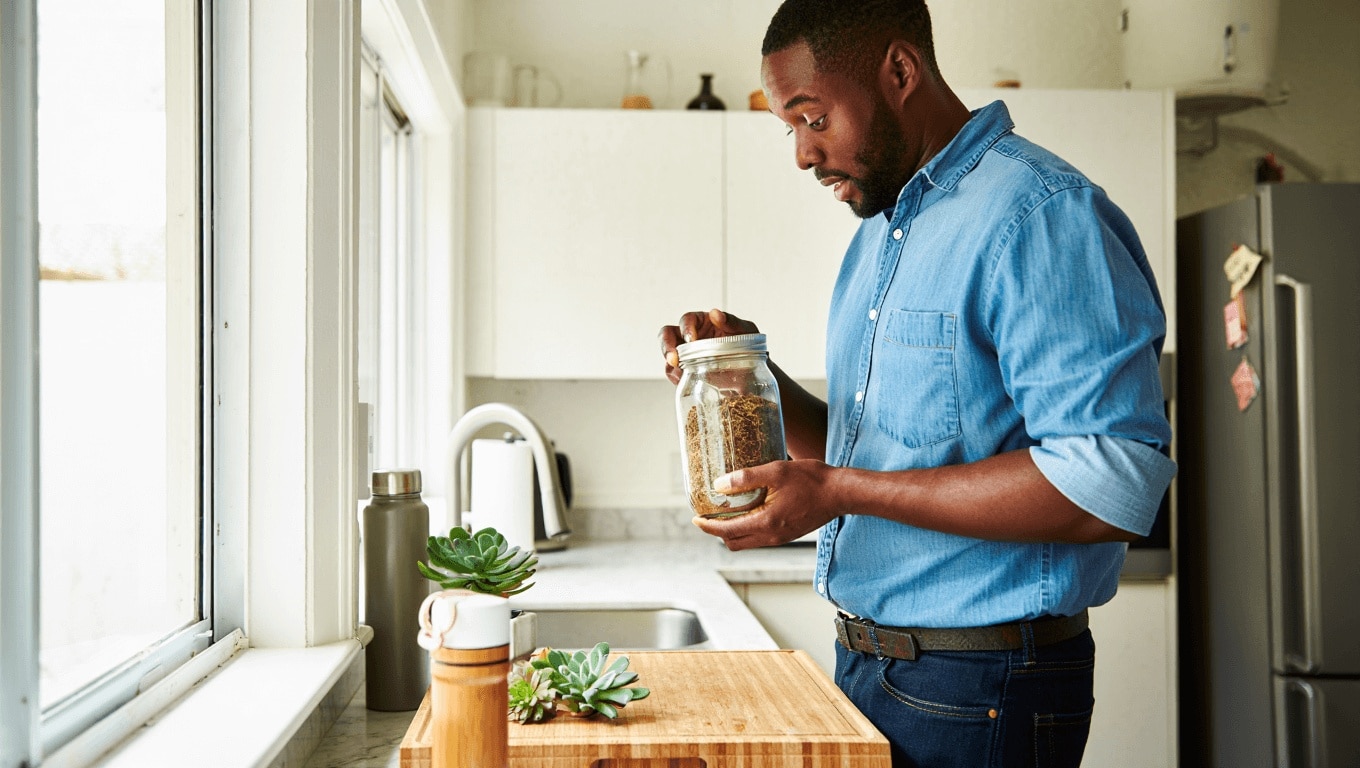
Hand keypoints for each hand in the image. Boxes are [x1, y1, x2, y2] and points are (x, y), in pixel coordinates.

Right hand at [659, 308, 758, 383]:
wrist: (755, 373)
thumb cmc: (751, 347)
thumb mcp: (746, 330)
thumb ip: (732, 321)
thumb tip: (715, 314)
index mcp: (703, 322)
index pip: (687, 319)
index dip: (685, 327)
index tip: (691, 339)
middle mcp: (691, 337)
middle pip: (667, 335)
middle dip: (667, 346)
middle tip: (674, 359)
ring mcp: (687, 355)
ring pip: (668, 356)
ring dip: (670, 364)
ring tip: (680, 374)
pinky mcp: (687, 372)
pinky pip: (674, 373)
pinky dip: (676, 377)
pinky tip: (684, 381)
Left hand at [691, 459, 835, 549]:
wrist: (841, 493)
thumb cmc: (812, 480)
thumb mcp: (776, 471)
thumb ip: (746, 478)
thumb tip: (720, 484)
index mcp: (766, 523)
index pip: (727, 532)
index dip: (708, 526)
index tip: (696, 518)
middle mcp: (772, 536)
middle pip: (734, 543)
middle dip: (717, 532)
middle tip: (708, 515)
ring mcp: (781, 538)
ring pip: (747, 542)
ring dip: (733, 531)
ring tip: (725, 512)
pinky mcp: (788, 534)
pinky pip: (760, 538)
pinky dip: (748, 529)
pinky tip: (748, 510)